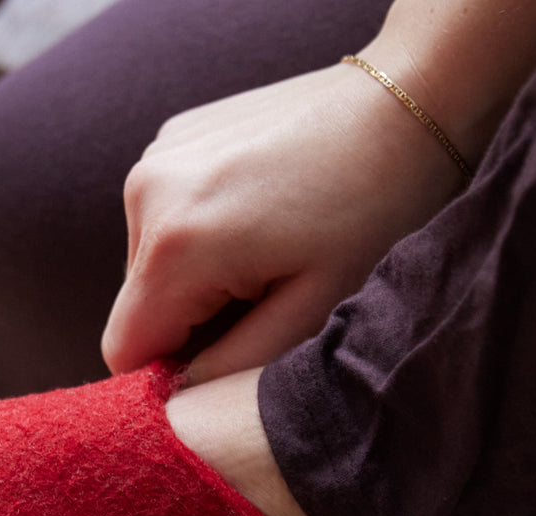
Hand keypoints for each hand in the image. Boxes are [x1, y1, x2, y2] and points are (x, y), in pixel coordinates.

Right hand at [101, 62, 464, 382]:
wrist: (412, 98)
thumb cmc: (376, 211)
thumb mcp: (312, 313)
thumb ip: (231, 370)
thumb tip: (180, 396)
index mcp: (176, 246)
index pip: (124, 352)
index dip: (167, 375)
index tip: (229, 361)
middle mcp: (147, 193)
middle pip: (136, 309)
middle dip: (189, 324)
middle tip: (267, 301)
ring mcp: (155, 158)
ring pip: (149, 267)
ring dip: (196, 281)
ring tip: (268, 255)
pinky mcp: (172, 141)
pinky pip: (164, 222)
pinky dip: (200, 237)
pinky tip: (259, 217)